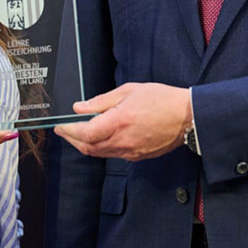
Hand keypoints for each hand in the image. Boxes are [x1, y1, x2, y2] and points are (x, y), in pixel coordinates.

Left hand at [54, 83, 191, 160]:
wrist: (188, 117)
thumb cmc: (162, 99)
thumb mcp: (129, 91)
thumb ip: (101, 101)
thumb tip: (79, 107)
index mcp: (120, 121)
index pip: (86, 132)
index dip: (69, 130)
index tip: (60, 125)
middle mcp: (124, 140)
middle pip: (88, 147)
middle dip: (72, 139)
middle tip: (63, 130)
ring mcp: (131, 151)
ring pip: (99, 153)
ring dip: (84, 145)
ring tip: (77, 133)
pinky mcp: (138, 156)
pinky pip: (112, 155)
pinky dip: (100, 148)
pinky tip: (99, 138)